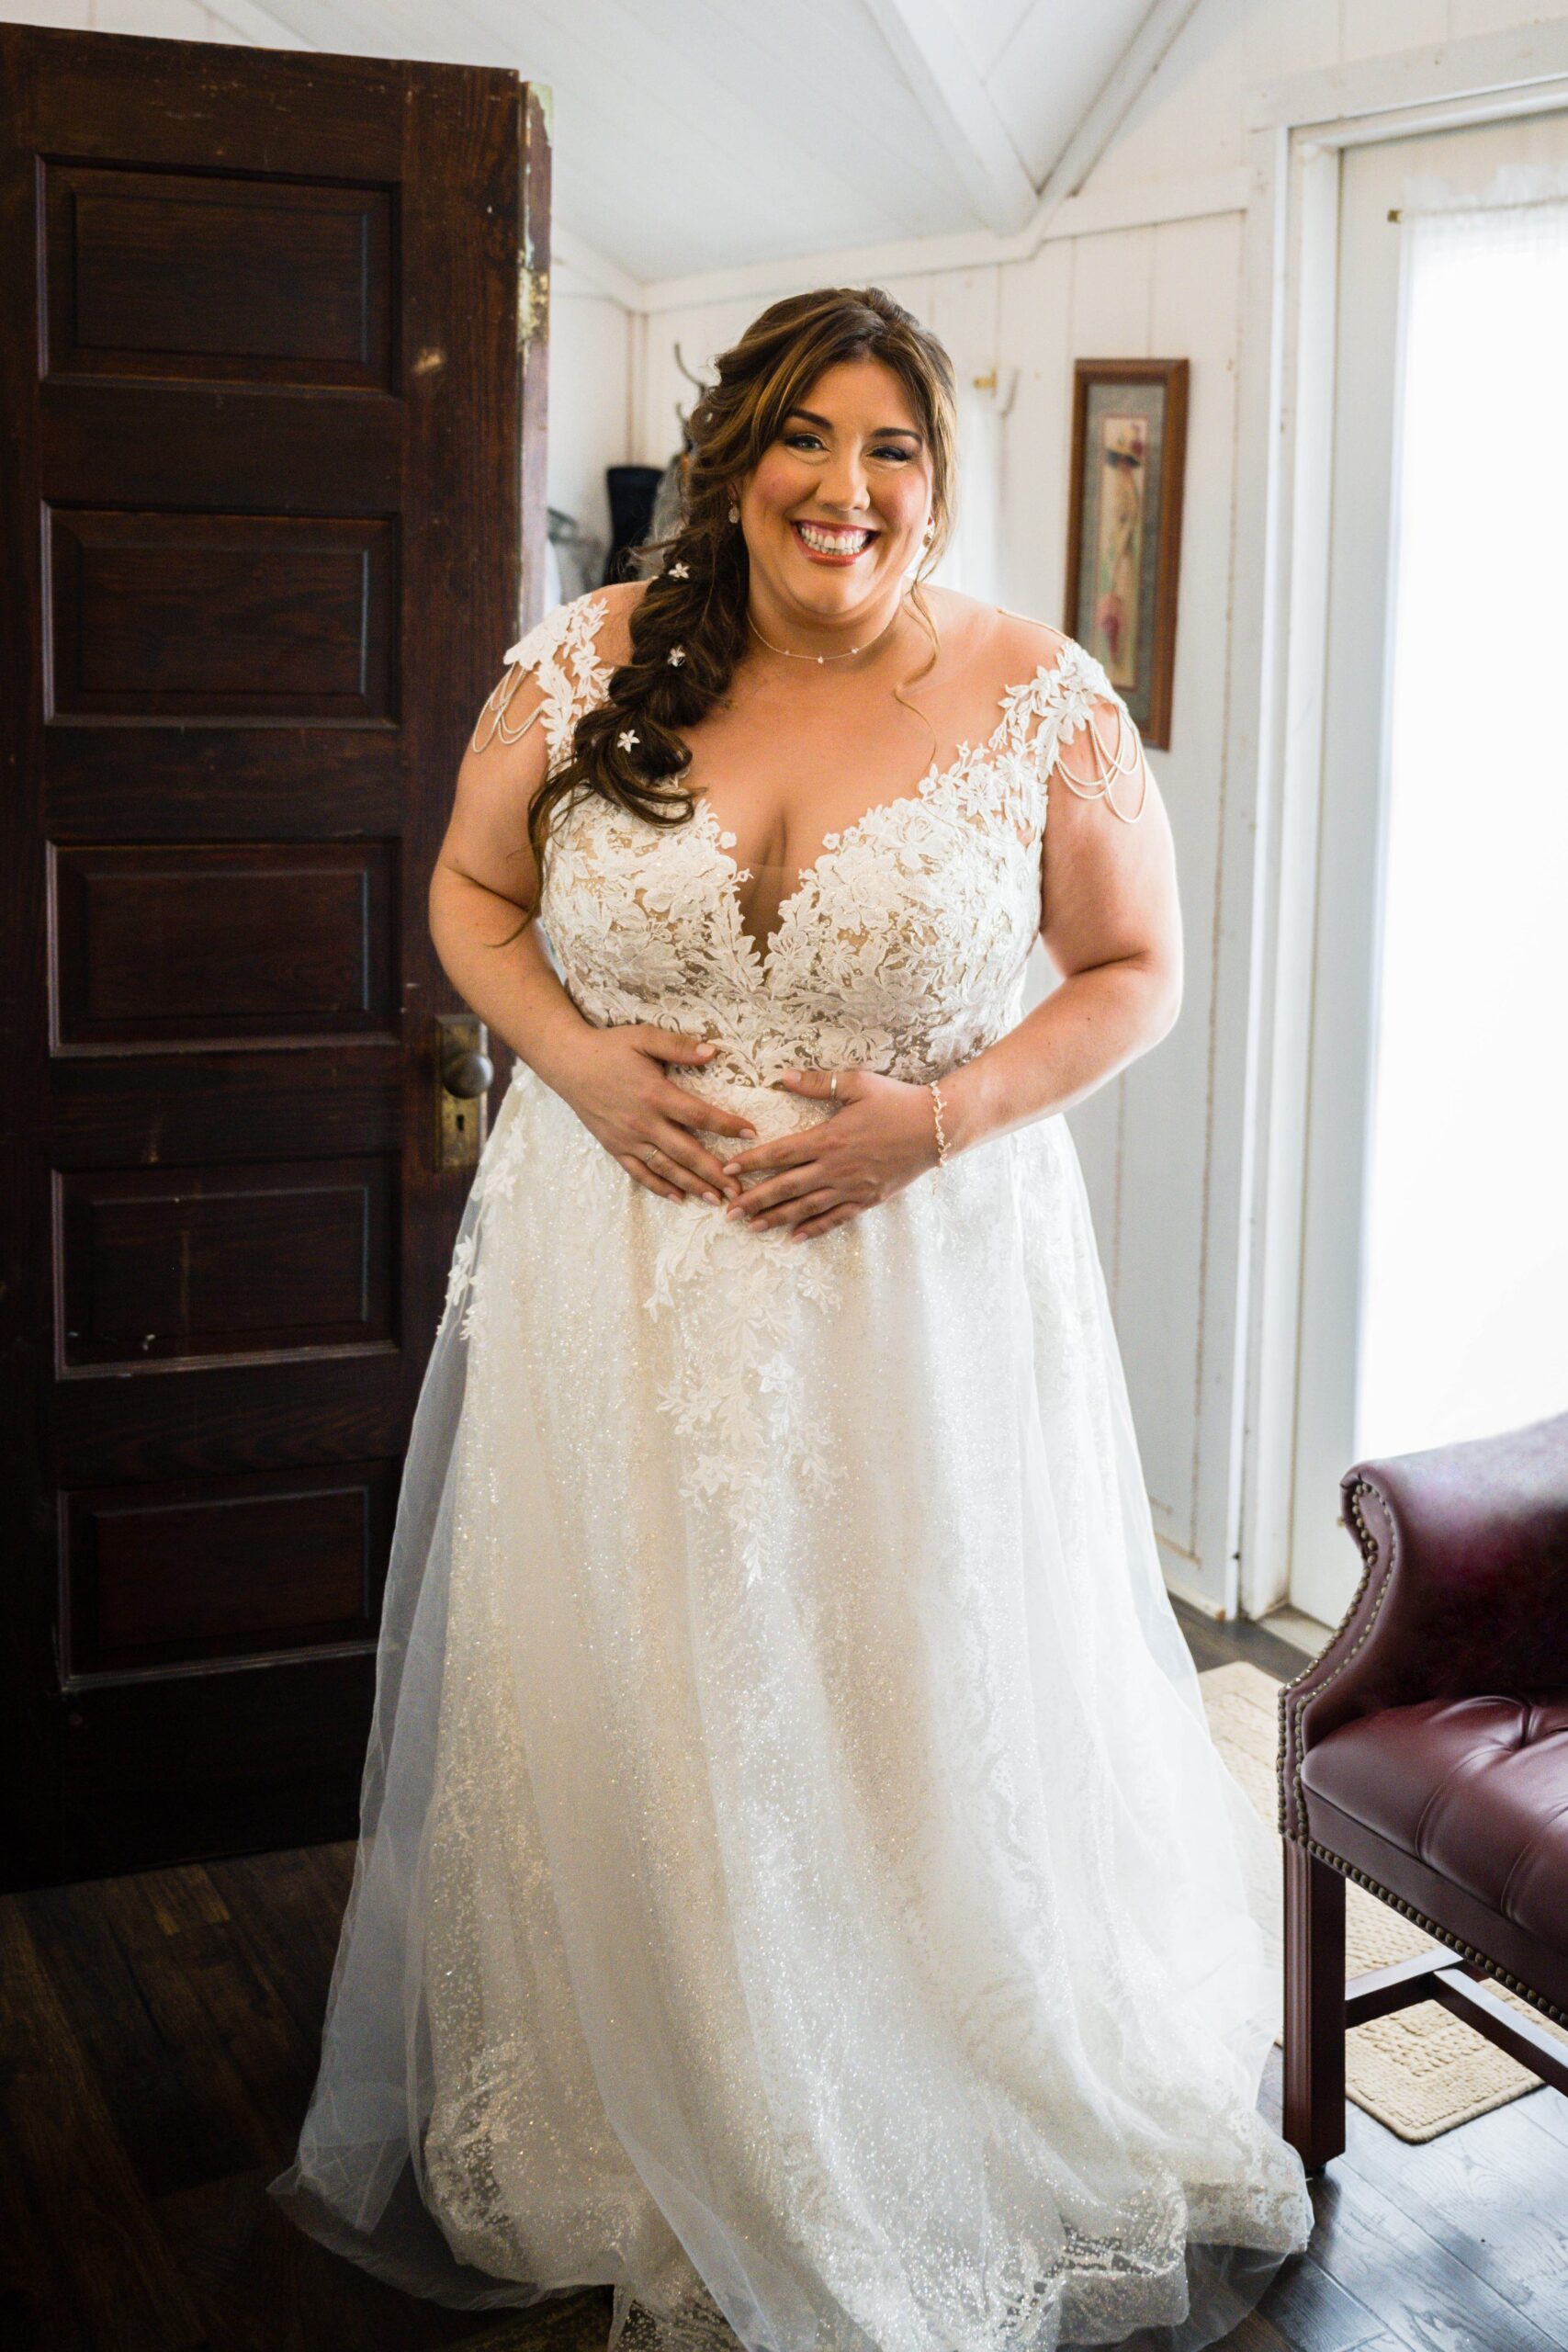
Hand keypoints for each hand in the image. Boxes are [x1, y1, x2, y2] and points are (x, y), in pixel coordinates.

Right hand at [562, 1025, 756, 1205]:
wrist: (567, 1063)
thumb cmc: (609, 1047)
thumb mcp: (644, 1037)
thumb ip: (679, 1046)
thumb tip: (713, 1051)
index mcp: (655, 1094)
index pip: (699, 1114)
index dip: (726, 1125)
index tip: (751, 1134)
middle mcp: (643, 1122)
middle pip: (686, 1152)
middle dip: (714, 1172)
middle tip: (739, 1189)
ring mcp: (627, 1138)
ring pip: (665, 1168)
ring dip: (692, 1185)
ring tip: (716, 1199)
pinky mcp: (614, 1147)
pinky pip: (639, 1173)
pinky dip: (659, 1187)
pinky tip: (678, 1198)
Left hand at [718, 1067, 937, 1239]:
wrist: (936, 1129)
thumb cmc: (897, 1101)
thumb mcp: (857, 1084)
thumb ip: (818, 1083)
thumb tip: (782, 1076)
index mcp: (829, 1138)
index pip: (781, 1153)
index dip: (752, 1162)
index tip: (728, 1170)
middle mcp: (835, 1167)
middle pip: (785, 1187)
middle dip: (754, 1200)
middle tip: (728, 1210)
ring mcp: (851, 1187)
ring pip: (805, 1208)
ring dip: (775, 1218)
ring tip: (751, 1226)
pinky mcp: (867, 1200)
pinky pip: (834, 1219)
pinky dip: (812, 1229)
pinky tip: (793, 1237)